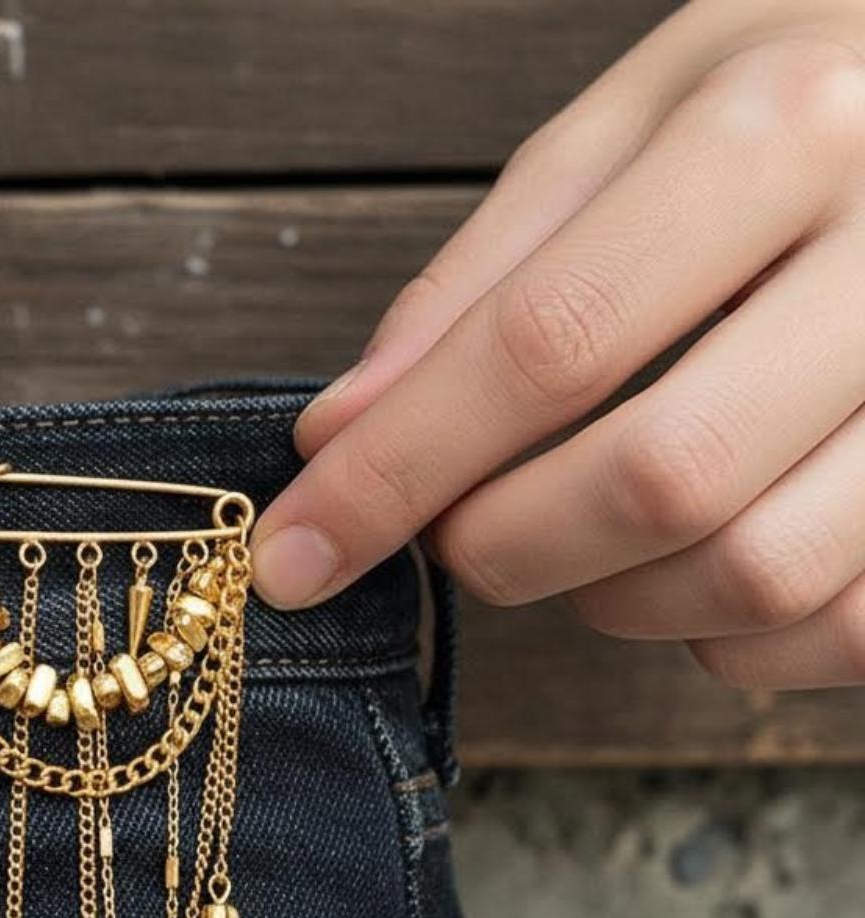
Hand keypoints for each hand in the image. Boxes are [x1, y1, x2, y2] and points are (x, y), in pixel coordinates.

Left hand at [255, 0, 864, 689]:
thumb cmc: (804, 94)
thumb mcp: (634, 122)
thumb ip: (481, 279)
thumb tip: (338, 434)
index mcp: (788, 131)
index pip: (548, 345)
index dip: (396, 472)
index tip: (294, 553)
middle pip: (657, 480)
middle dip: (503, 546)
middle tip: (454, 532)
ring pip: (757, 576)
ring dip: (614, 598)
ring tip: (578, 530)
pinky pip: (840, 628)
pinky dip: (725, 635)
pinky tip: (689, 559)